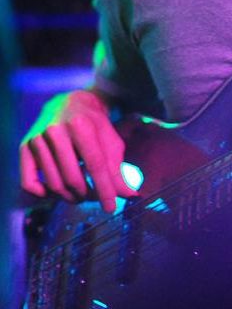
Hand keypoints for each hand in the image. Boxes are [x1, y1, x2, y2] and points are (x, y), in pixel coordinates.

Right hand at [20, 89, 137, 211]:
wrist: (70, 102)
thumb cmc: (94, 123)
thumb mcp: (110, 139)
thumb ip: (118, 167)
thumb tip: (129, 195)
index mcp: (81, 124)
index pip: (95, 164)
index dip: (104, 189)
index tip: (111, 207)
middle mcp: (55, 130)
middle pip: (73, 178)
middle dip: (87, 195)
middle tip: (95, 198)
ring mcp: (37, 139)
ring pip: (53, 183)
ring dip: (70, 196)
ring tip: (81, 194)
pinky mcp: (25, 147)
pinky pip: (28, 183)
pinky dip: (42, 195)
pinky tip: (55, 192)